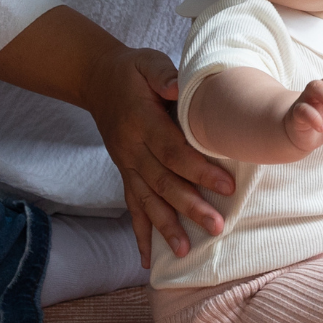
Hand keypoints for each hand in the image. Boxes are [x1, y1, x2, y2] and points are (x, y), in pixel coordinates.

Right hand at [0, 6, 234, 266]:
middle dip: (190, 206)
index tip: (226, 184)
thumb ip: (162, 75)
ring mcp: (126, 165)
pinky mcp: (125, 174)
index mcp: (142, 121)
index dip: (198, 168)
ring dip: (167, 227)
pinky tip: (148, 260)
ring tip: (186, 251)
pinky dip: (139, 234)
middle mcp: (132, 149)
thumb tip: (178, 87)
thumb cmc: (132, 71)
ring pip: (147, 201)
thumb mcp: (147, 62)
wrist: (96, 79)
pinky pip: (131, 207)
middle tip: (217, 225)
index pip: (172, 150)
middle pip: (162, 182)